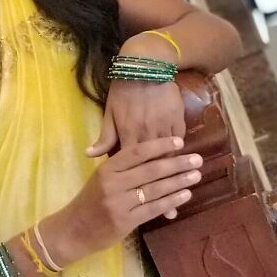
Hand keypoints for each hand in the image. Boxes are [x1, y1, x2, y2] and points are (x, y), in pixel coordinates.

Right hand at [52, 136, 202, 263]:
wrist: (72, 230)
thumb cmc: (90, 202)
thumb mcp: (101, 178)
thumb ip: (122, 167)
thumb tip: (152, 154)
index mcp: (106, 168)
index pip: (137, 152)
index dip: (160, 146)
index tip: (180, 141)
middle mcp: (112, 183)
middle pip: (150, 170)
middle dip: (176, 163)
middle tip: (197, 159)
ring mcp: (118, 203)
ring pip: (154, 189)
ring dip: (178, 182)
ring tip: (196, 175)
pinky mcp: (124, 221)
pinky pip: (153, 208)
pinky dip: (171, 201)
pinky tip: (185, 195)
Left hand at [86, 39, 185, 216]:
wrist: (147, 65)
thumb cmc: (124, 90)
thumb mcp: (110, 112)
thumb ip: (105, 137)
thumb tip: (89, 155)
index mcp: (128, 135)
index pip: (133, 167)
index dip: (138, 186)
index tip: (143, 205)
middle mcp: (147, 134)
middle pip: (156, 167)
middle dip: (163, 190)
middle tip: (170, 211)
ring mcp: (165, 127)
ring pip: (171, 157)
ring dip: (178, 176)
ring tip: (184, 194)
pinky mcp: (178, 120)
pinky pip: (180, 142)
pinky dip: (182, 156)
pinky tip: (187, 169)